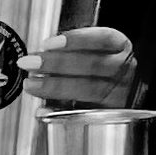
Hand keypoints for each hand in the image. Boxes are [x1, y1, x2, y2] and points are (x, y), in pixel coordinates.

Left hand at [20, 27, 138, 110]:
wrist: (123, 94)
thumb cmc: (103, 69)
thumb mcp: (95, 52)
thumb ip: (74, 51)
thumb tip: (40, 56)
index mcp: (121, 47)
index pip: (102, 39)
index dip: (75, 40)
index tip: (48, 44)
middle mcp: (124, 70)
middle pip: (92, 65)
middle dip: (57, 63)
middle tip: (31, 62)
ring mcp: (120, 93)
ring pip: (89, 89)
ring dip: (55, 86)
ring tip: (31, 84)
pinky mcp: (111, 115)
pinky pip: (84, 114)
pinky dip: (61, 113)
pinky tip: (43, 111)